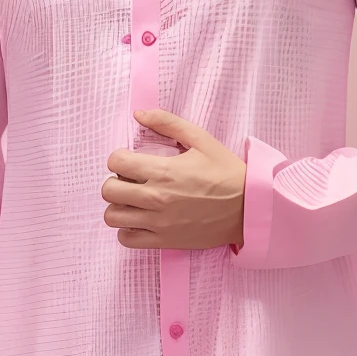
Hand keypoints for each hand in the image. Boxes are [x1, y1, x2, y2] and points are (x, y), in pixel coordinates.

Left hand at [101, 109, 246, 249]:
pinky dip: (128, 230)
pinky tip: (141, 219)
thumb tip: (139, 114)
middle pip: (108, 191)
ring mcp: (159, 223)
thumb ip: (168, 122)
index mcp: (163, 171)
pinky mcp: (164, 241)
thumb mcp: (201, 139)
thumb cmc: (226, 171)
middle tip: (130, 180)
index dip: (119, 157)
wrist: (248, 207)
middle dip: (115, 181)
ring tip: (133, 200)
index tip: (130, 160)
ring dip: (119, 206)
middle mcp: (156, 198)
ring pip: (113, 217)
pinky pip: (127, 239)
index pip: (116, 162)